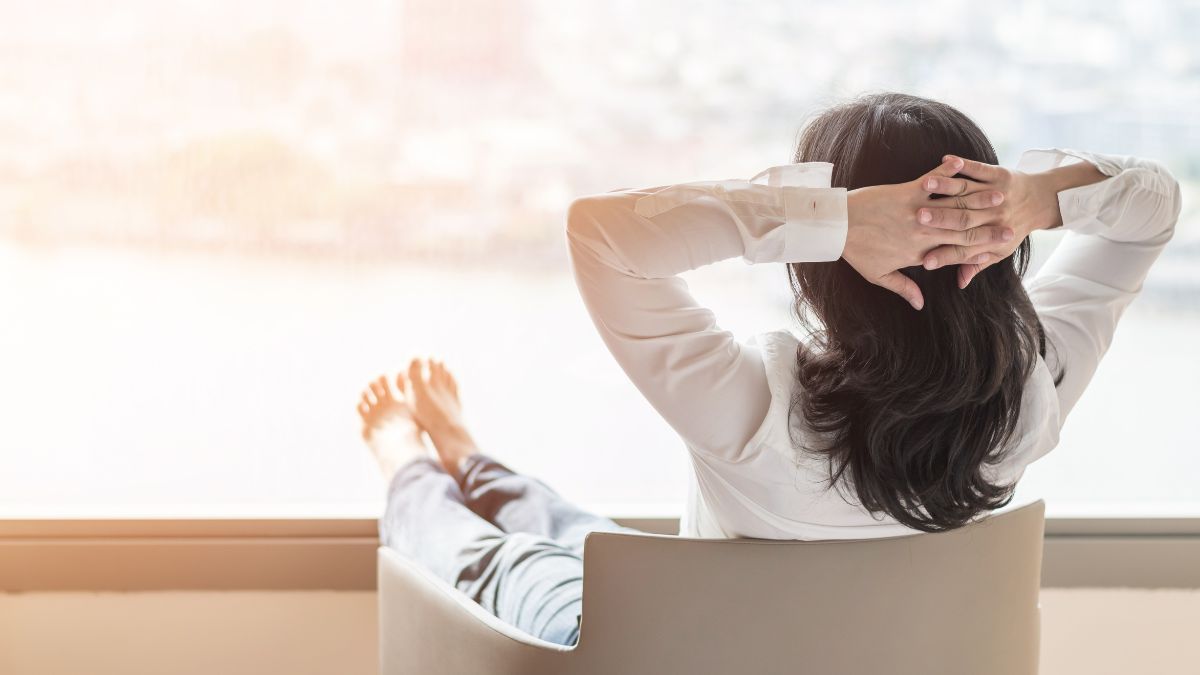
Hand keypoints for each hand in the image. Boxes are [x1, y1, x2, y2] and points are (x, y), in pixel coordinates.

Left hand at [845, 156, 1010, 309]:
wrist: (835, 225)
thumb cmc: (855, 250)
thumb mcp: (878, 275)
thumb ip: (903, 288)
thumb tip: (920, 304)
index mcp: (919, 254)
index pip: (955, 254)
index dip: (980, 252)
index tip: (1000, 250)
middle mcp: (922, 234)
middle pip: (963, 231)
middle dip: (989, 228)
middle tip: (1012, 224)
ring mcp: (917, 211)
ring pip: (954, 206)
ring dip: (979, 199)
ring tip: (1000, 195)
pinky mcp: (907, 191)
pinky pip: (933, 182)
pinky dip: (948, 173)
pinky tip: (963, 165)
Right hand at [918, 155, 1062, 287]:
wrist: (1043, 201)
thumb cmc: (1014, 228)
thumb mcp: (999, 251)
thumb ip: (976, 264)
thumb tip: (960, 283)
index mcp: (991, 238)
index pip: (964, 249)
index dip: (945, 256)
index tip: (924, 262)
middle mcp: (994, 217)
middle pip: (964, 219)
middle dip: (941, 219)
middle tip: (917, 219)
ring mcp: (997, 194)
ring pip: (968, 192)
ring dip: (946, 187)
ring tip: (926, 186)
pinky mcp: (1000, 175)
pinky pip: (979, 169)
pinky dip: (964, 164)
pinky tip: (946, 160)